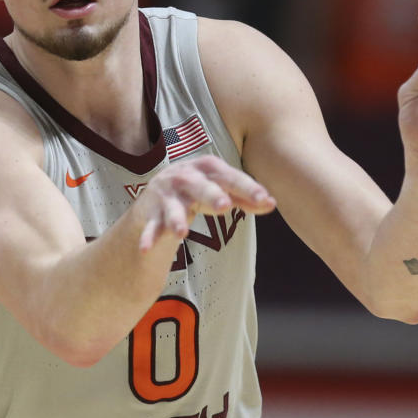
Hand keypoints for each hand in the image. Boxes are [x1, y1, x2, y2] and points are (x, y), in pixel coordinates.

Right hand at [137, 155, 275, 251]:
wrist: (157, 196)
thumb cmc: (198, 192)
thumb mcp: (221, 191)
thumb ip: (245, 198)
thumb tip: (272, 203)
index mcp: (205, 168)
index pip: (228, 176)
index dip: (246, 187)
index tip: (264, 199)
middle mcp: (184, 177)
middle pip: (199, 186)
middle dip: (211, 195)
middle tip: (225, 206)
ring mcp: (166, 195)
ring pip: (173, 208)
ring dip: (176, 219)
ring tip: (181, 233)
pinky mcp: (151, 213)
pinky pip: (151, 227)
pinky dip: (148, 237)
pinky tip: (145, 249)